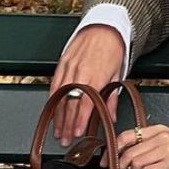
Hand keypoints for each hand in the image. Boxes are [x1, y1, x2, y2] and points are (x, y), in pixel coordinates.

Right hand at [50, 25, 125, 145]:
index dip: (79, 120)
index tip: (76, 133)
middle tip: (65, 140)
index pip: (85, 104)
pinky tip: (52, 112)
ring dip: (57, 116)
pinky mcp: (62, 64)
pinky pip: (54, 86)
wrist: (103, 28)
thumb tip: (111, 117)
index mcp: (96, 77)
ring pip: (59, 97)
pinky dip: (52, 101)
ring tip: (57, 132)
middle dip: (66, 125)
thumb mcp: (117, 75)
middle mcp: (80, 73)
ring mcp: (69, 68)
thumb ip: (112, 98)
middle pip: (70, 104)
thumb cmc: (112, 50)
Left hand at [104, 124, 168, 168]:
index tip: (106, 162)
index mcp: (157, 129)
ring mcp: (165, 148)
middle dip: (116, 168)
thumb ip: (147, 145)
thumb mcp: (166, 142)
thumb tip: (124, 156)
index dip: (112, 150)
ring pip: (135, 162)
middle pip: (128, 152)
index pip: (126, 136)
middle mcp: (160, 137)